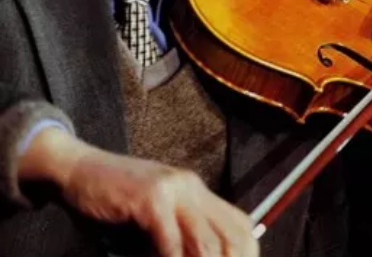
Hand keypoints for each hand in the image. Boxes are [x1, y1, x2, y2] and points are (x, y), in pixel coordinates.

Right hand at [18, 127, 258, 255]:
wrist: (78, 169)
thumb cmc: (113, 202)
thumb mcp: (153, 220)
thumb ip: (177, 240)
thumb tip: (200, 256)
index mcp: (197, 191)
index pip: (241, 226)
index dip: (247, 256)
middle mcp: (191, 187)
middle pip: (233, 235)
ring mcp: (173, 189)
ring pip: (207, 242)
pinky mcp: (150, 197)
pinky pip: (170, 242)